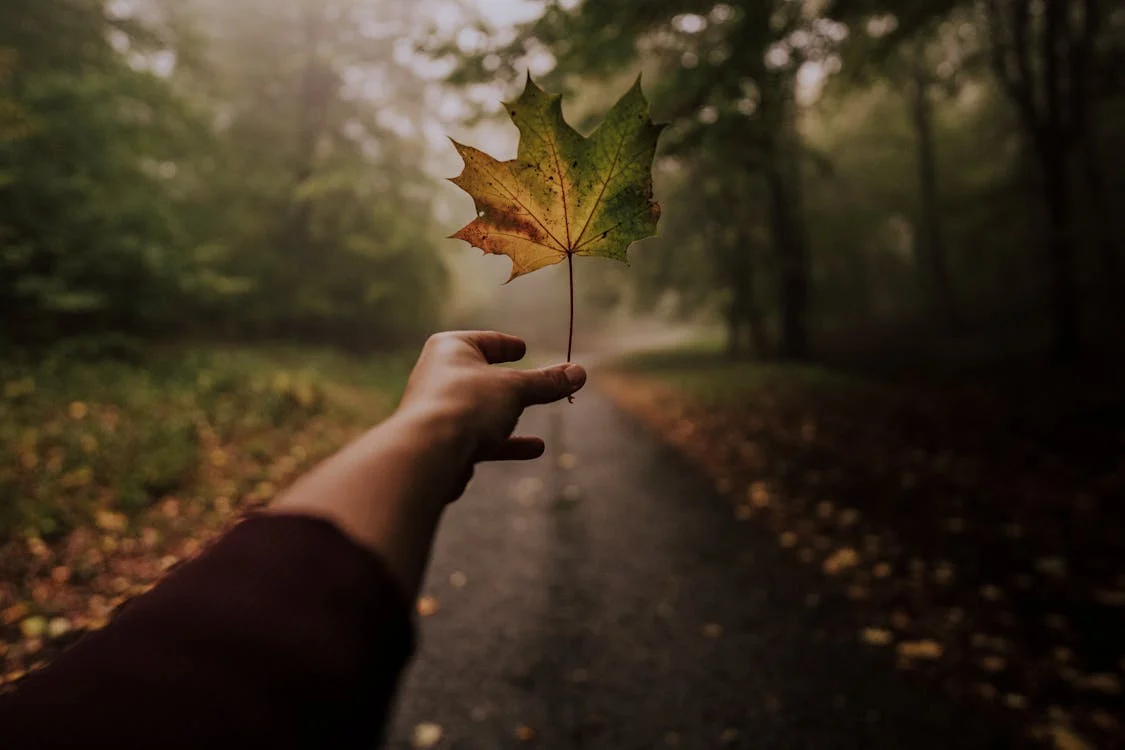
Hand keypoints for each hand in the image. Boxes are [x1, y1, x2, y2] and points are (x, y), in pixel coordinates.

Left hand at [397, 331, 586, 462]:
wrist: (427, 453)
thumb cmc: (468, 404)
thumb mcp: (515, 388)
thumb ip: (546, 382)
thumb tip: (580, 372)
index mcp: (450, 349)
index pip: (485, 341)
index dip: (506, 345)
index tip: (521, 349)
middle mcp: (438, 376)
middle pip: (483, 377)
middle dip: (510, 385)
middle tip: (533, 385)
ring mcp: (438, 411)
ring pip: (481, 411)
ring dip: (511, 418)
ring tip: (541, 426)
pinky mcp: (442, 443)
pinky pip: (479, 438)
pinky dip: (505, 443)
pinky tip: (534, 449)